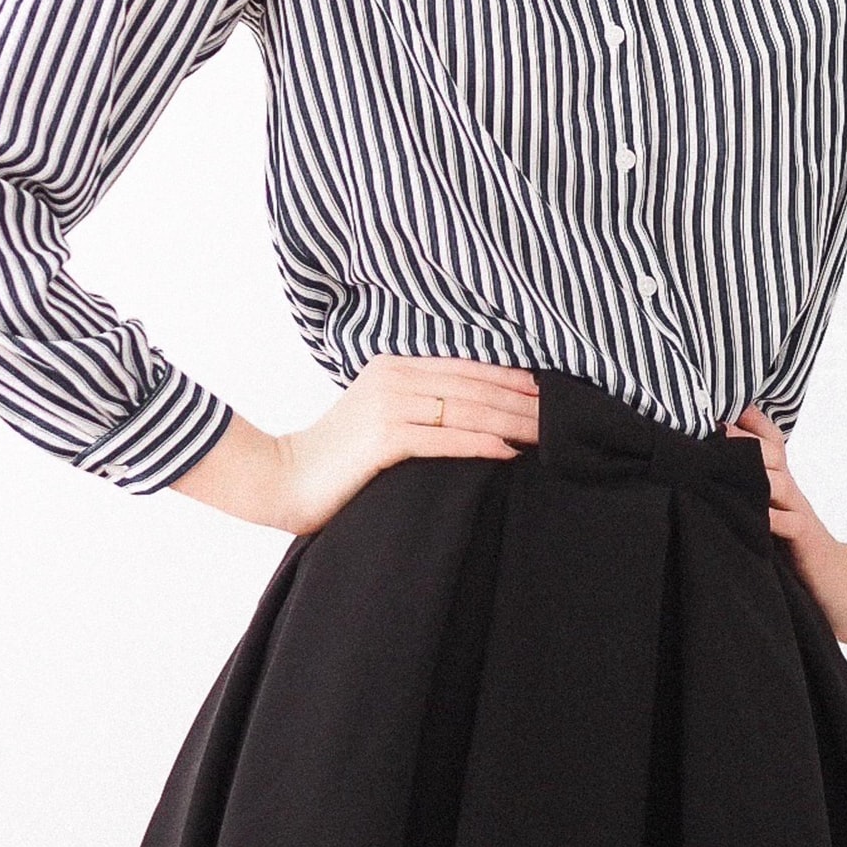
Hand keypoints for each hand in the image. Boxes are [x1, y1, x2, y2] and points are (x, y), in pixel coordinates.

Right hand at [169, 355, 539, 535]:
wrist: (281, 480)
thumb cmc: (337, 460)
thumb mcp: (383, 419)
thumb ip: (421, 407)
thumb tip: (478, 417)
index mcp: (395, 365)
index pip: (468, 368)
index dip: (513, 378)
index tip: (551, 392)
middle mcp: (394, 376)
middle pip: (475, 385)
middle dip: (524, 400)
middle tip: (565, 415)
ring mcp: (388, 404)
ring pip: (467, 408)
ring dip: (513, 421)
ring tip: (548, 434)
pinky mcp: (383, 437)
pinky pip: (444, 437)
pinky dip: (480, 442)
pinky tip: (509, 450)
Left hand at [722, 404, 846, 642]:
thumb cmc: (805, 557)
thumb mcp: (778, 520)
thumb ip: (756, 498)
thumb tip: (713, 481)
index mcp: (783, 489)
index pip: (770, 445)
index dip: (751, 426)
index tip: (722, 409)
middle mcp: (791, 496)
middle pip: (771, 455)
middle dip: (744, 440)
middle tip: (717, 425)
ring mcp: (799, 516)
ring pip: (776, 483)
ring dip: (753, 470)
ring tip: (725, 458)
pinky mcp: (807, 542)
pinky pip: (789, 523)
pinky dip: (770, 516)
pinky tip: (754, 511)